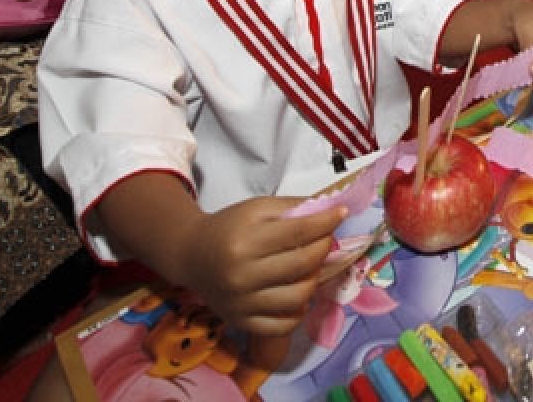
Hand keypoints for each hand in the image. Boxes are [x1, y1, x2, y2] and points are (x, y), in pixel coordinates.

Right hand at [178, 196, 346, 335]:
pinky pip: (283, 326)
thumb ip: (292, 207)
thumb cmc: (228, 228)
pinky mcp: (242, 322)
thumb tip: (331, 209)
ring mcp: (242, 303)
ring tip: (310, 267)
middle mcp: (242, 276)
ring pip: (299, 297)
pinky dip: (298, 312)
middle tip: (325, 239)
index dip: (326, 222)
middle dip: (323, 247)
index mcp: (245, 242)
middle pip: (303, 264)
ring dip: (314, 279)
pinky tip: (297, 294)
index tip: (341, 213)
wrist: (191, 256)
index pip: (299, 232)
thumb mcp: (255, 208)